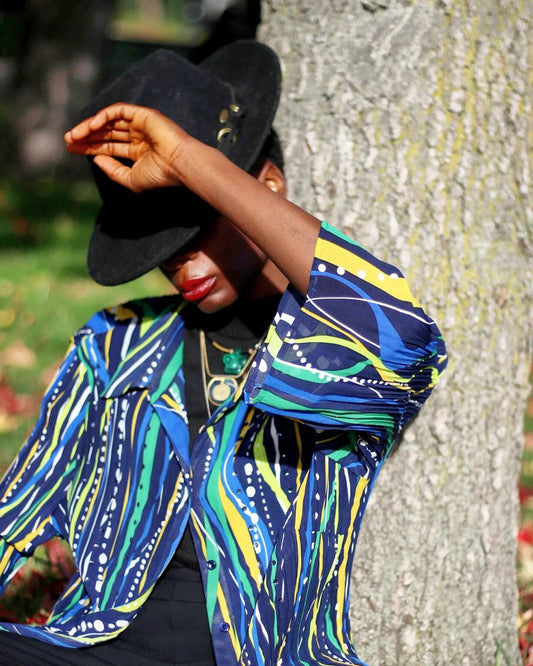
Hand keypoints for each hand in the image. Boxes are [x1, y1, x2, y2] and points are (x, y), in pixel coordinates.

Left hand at [64, 103, 188, 192]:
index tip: (72, 148)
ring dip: (89, 127)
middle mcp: (138, 136)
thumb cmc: (160, 175)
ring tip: (74, 135)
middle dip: (86, 136)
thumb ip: (112, 170)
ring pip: (108, 121)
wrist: (179, 164)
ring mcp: (139, 124)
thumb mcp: (131, 179)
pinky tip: (90, 127)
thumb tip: (95, 159)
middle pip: (105, 133)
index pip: (108, 146)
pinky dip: (102, 117)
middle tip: (68, 140)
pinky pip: (117, 111)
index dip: (90, 147)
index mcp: (137, 151)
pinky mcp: (142, 114)